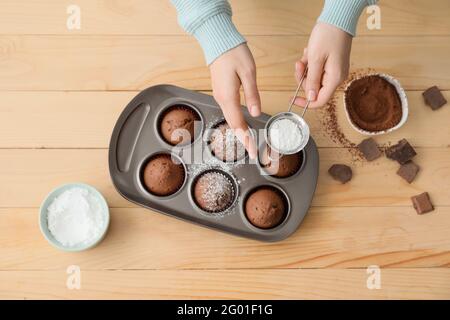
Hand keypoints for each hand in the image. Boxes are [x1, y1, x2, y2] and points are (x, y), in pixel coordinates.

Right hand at [210, 44, 259, 158]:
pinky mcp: (221, 92)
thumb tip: (255, 113)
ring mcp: (219, 96)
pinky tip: (242, 126)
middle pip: (233, 125)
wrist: (217, 40)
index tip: (252, 151)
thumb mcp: (248, 72)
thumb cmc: (233, 52)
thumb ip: (252, 94)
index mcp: (228, 96)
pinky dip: (236, 122)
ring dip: (240, 132)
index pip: (238, 124)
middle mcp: (221, 99)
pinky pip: (228, 111)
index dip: (246, 139)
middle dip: (243, 139)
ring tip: (250, 142)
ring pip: (230, 119)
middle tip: (253, 152)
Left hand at [294, 22, 351, 107]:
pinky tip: (309, 53)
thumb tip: (311, 98)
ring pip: (314, 78)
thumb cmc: (328, 36)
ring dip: (306, 69)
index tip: (293, 99)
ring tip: (305, 56)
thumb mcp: (315, 60)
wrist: (337, 20)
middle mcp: (336, 77)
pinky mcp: (332, 65)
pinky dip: (310, 63)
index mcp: (334, 79)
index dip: (305, 102)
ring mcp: (334, 71)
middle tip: (299, 65)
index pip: (319, 100)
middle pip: (314, 88)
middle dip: (303, 78)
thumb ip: (312, 81)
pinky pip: (317, 70)